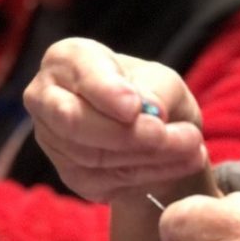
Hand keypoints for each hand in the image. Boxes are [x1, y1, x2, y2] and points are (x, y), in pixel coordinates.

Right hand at [24, 38, 208, 202]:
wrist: (152, 130)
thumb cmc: (151, 92)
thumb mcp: (164, 80)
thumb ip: (156, 89)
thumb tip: (146, 109)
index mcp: (67, 59)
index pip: (79, 74)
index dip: (106, 92)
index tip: (134, 107)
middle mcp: (47, 97)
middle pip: (75, 121)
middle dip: (129, 133)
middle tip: (173, 135)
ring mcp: (52, 139)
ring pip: (93, 156)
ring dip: (150, 156)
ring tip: (192, 147)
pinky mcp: (69, 174)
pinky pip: (104, 181)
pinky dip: (148, 175)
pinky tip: (179, 163)